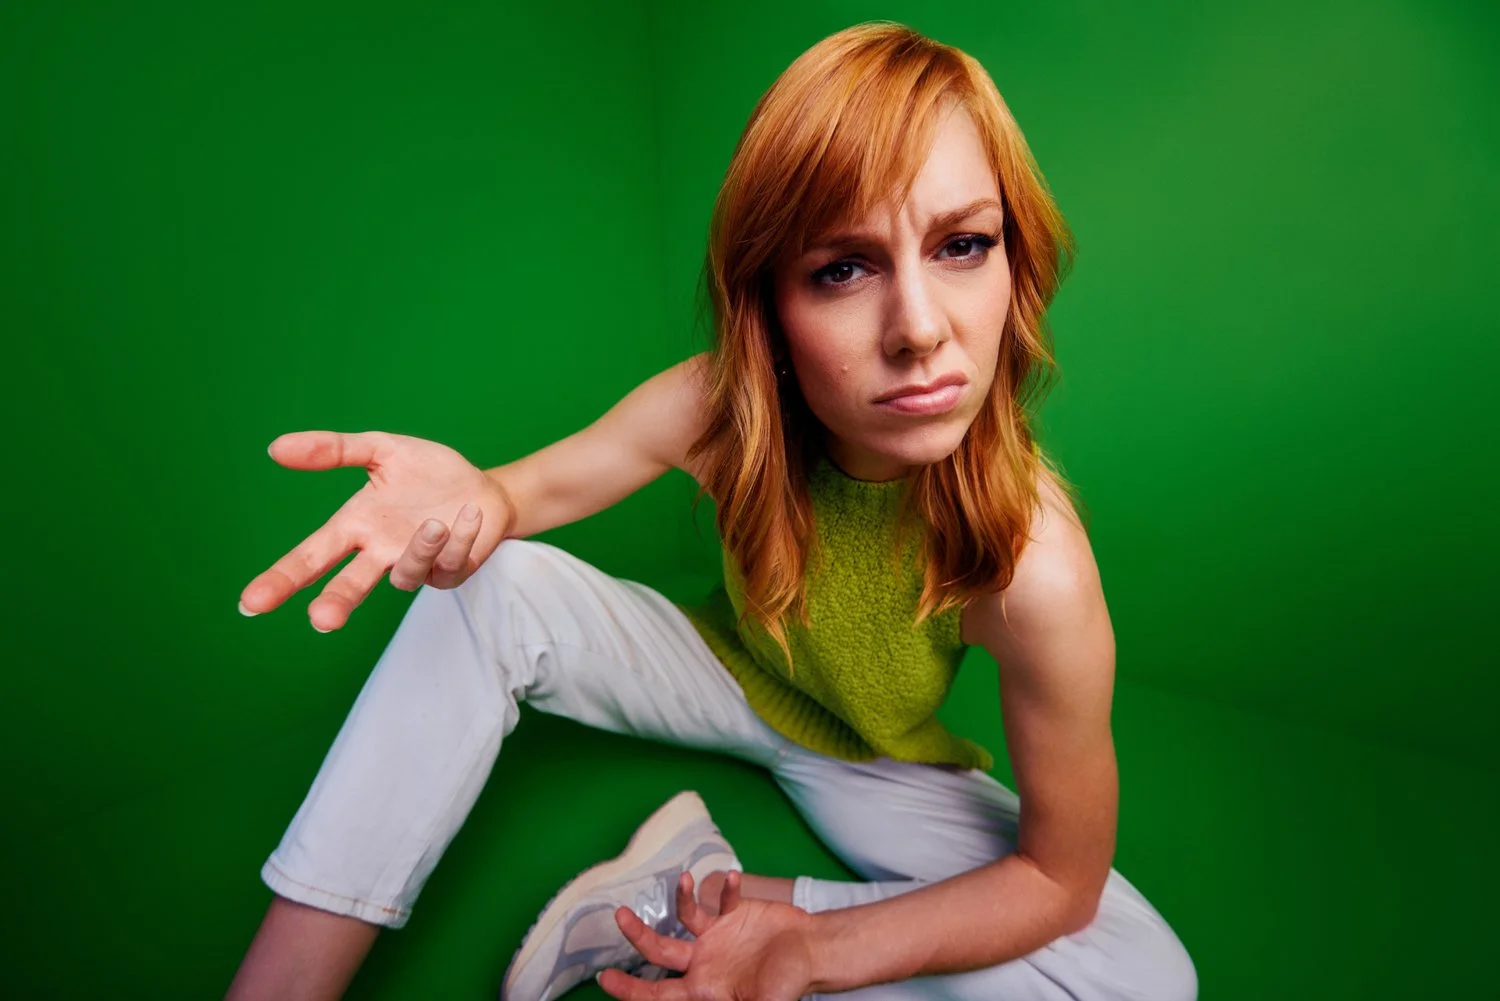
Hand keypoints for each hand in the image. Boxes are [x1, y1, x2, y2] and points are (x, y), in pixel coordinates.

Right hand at [240, 430, 515, 630]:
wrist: (484, 486)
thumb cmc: (428, 473)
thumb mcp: (382, 450)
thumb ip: (334, 450)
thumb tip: (276, 447)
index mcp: (356, 526)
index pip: (311, 557)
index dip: (282, 579)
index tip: (250, 603)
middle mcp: (380, 552)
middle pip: (348, 586)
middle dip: (334, 603)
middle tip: (322, 620)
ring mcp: (415, 567)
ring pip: (406, 575)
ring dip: (420, 549)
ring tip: (435, 523)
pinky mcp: (450, 573)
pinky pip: (450, 564)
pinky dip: (461, 537)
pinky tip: (467, 515)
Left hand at [598, 872, 816, 1000]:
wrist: (811, 951)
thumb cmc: (789, 982)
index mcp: (704, 989)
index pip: (659, 993)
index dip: (632, 989)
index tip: (606, 978)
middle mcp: (703, 963)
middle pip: (660, 951)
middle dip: (637, 935)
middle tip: (620, 915)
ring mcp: (715, 937)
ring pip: (683, 917)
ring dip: (679, 897)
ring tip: (682, 879)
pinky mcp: (731, 915)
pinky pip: (719, 898)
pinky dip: (725, 888)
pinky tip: (734, 878)